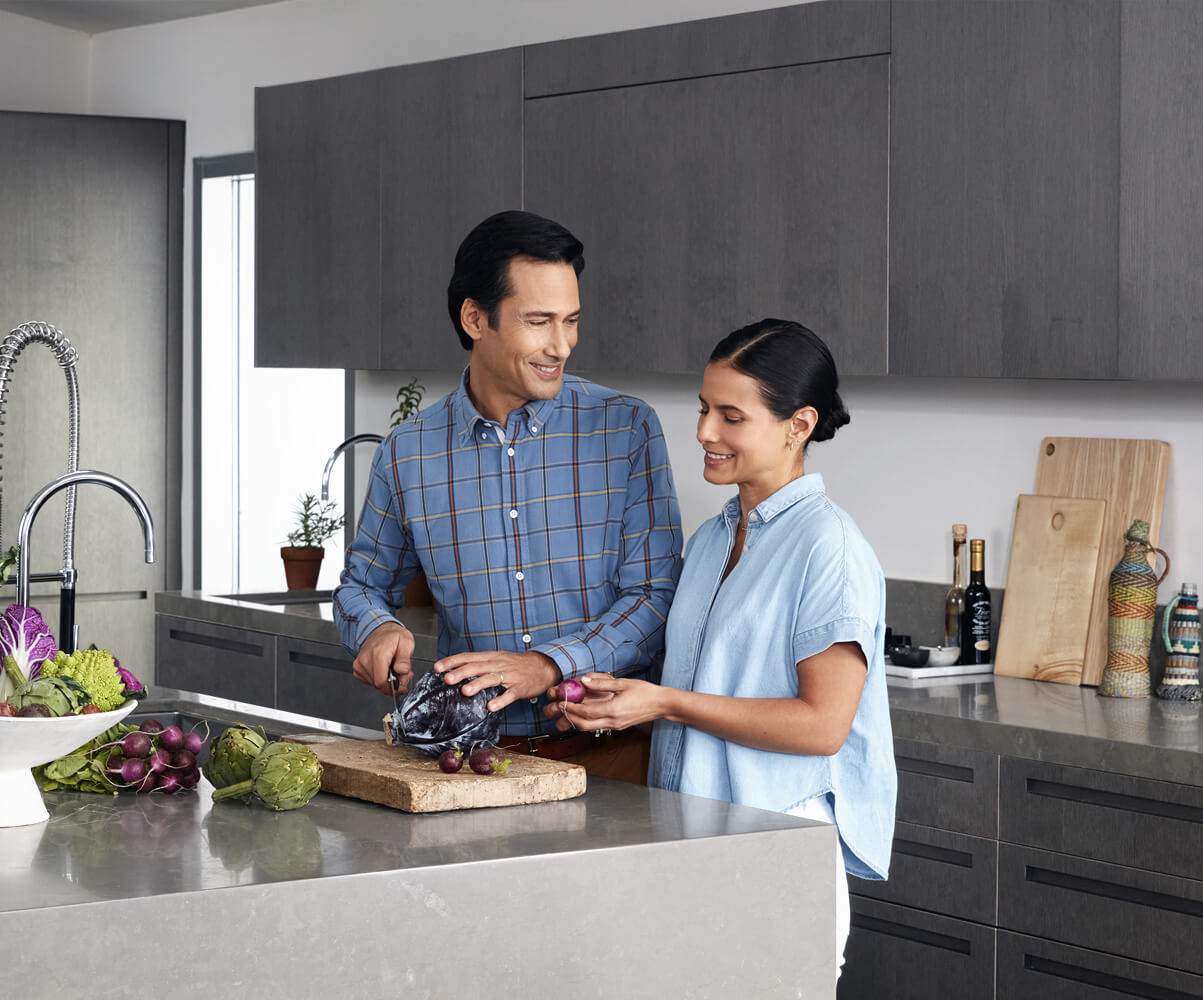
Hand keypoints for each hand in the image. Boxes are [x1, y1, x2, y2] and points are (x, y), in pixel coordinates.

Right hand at [351, 622, 414, 695]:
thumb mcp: (406, 643)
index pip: (381, 682)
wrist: (381, 630)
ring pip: (374, 684)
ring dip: (386, 682)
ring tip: (394, 669)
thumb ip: (405, 660)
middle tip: (402, 674)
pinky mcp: (357, 668)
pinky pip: (369, 681)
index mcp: (377, 654)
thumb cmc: (393, 636)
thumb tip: (402, 671)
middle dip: (393, 684)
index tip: (402, 687)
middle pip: (378, 684)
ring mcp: (359, 665)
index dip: (393, 688)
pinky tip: (385, 670)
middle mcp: (365, 660)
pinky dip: (379, 679)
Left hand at [435, 650, 561, 712]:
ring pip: (492, 678)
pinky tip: (491, 707)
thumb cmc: (517, 664)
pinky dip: (500, 700)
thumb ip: (479, 664)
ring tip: (465, 691)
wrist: (543, 666)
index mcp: (491, 657)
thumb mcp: (497, 659)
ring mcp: (510, 676)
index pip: (469, 657)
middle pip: (477, 666)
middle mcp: (498, 664)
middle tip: (446, 679)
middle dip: (461, 672)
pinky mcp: (520, 688)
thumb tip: (456, 670)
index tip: (437, 667)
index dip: (452, 661)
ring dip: (478, 684)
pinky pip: (509, 695)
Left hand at [543, 673, 663, 731]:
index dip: (571, 708)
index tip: (561, 702)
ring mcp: (615, 726)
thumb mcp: (622, 683)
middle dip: (569, 717)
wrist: (661, 704)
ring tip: (567, 709)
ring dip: (576, 720)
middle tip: (559, 708)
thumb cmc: (645, 692)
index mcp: (614, 710)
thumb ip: (602, 683)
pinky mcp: (617, 726)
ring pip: (589, 727)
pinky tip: (582, 711)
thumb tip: (584, 680)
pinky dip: (586, 720)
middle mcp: (613, 721)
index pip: (586, 712)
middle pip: (583, 725)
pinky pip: (597, 725)